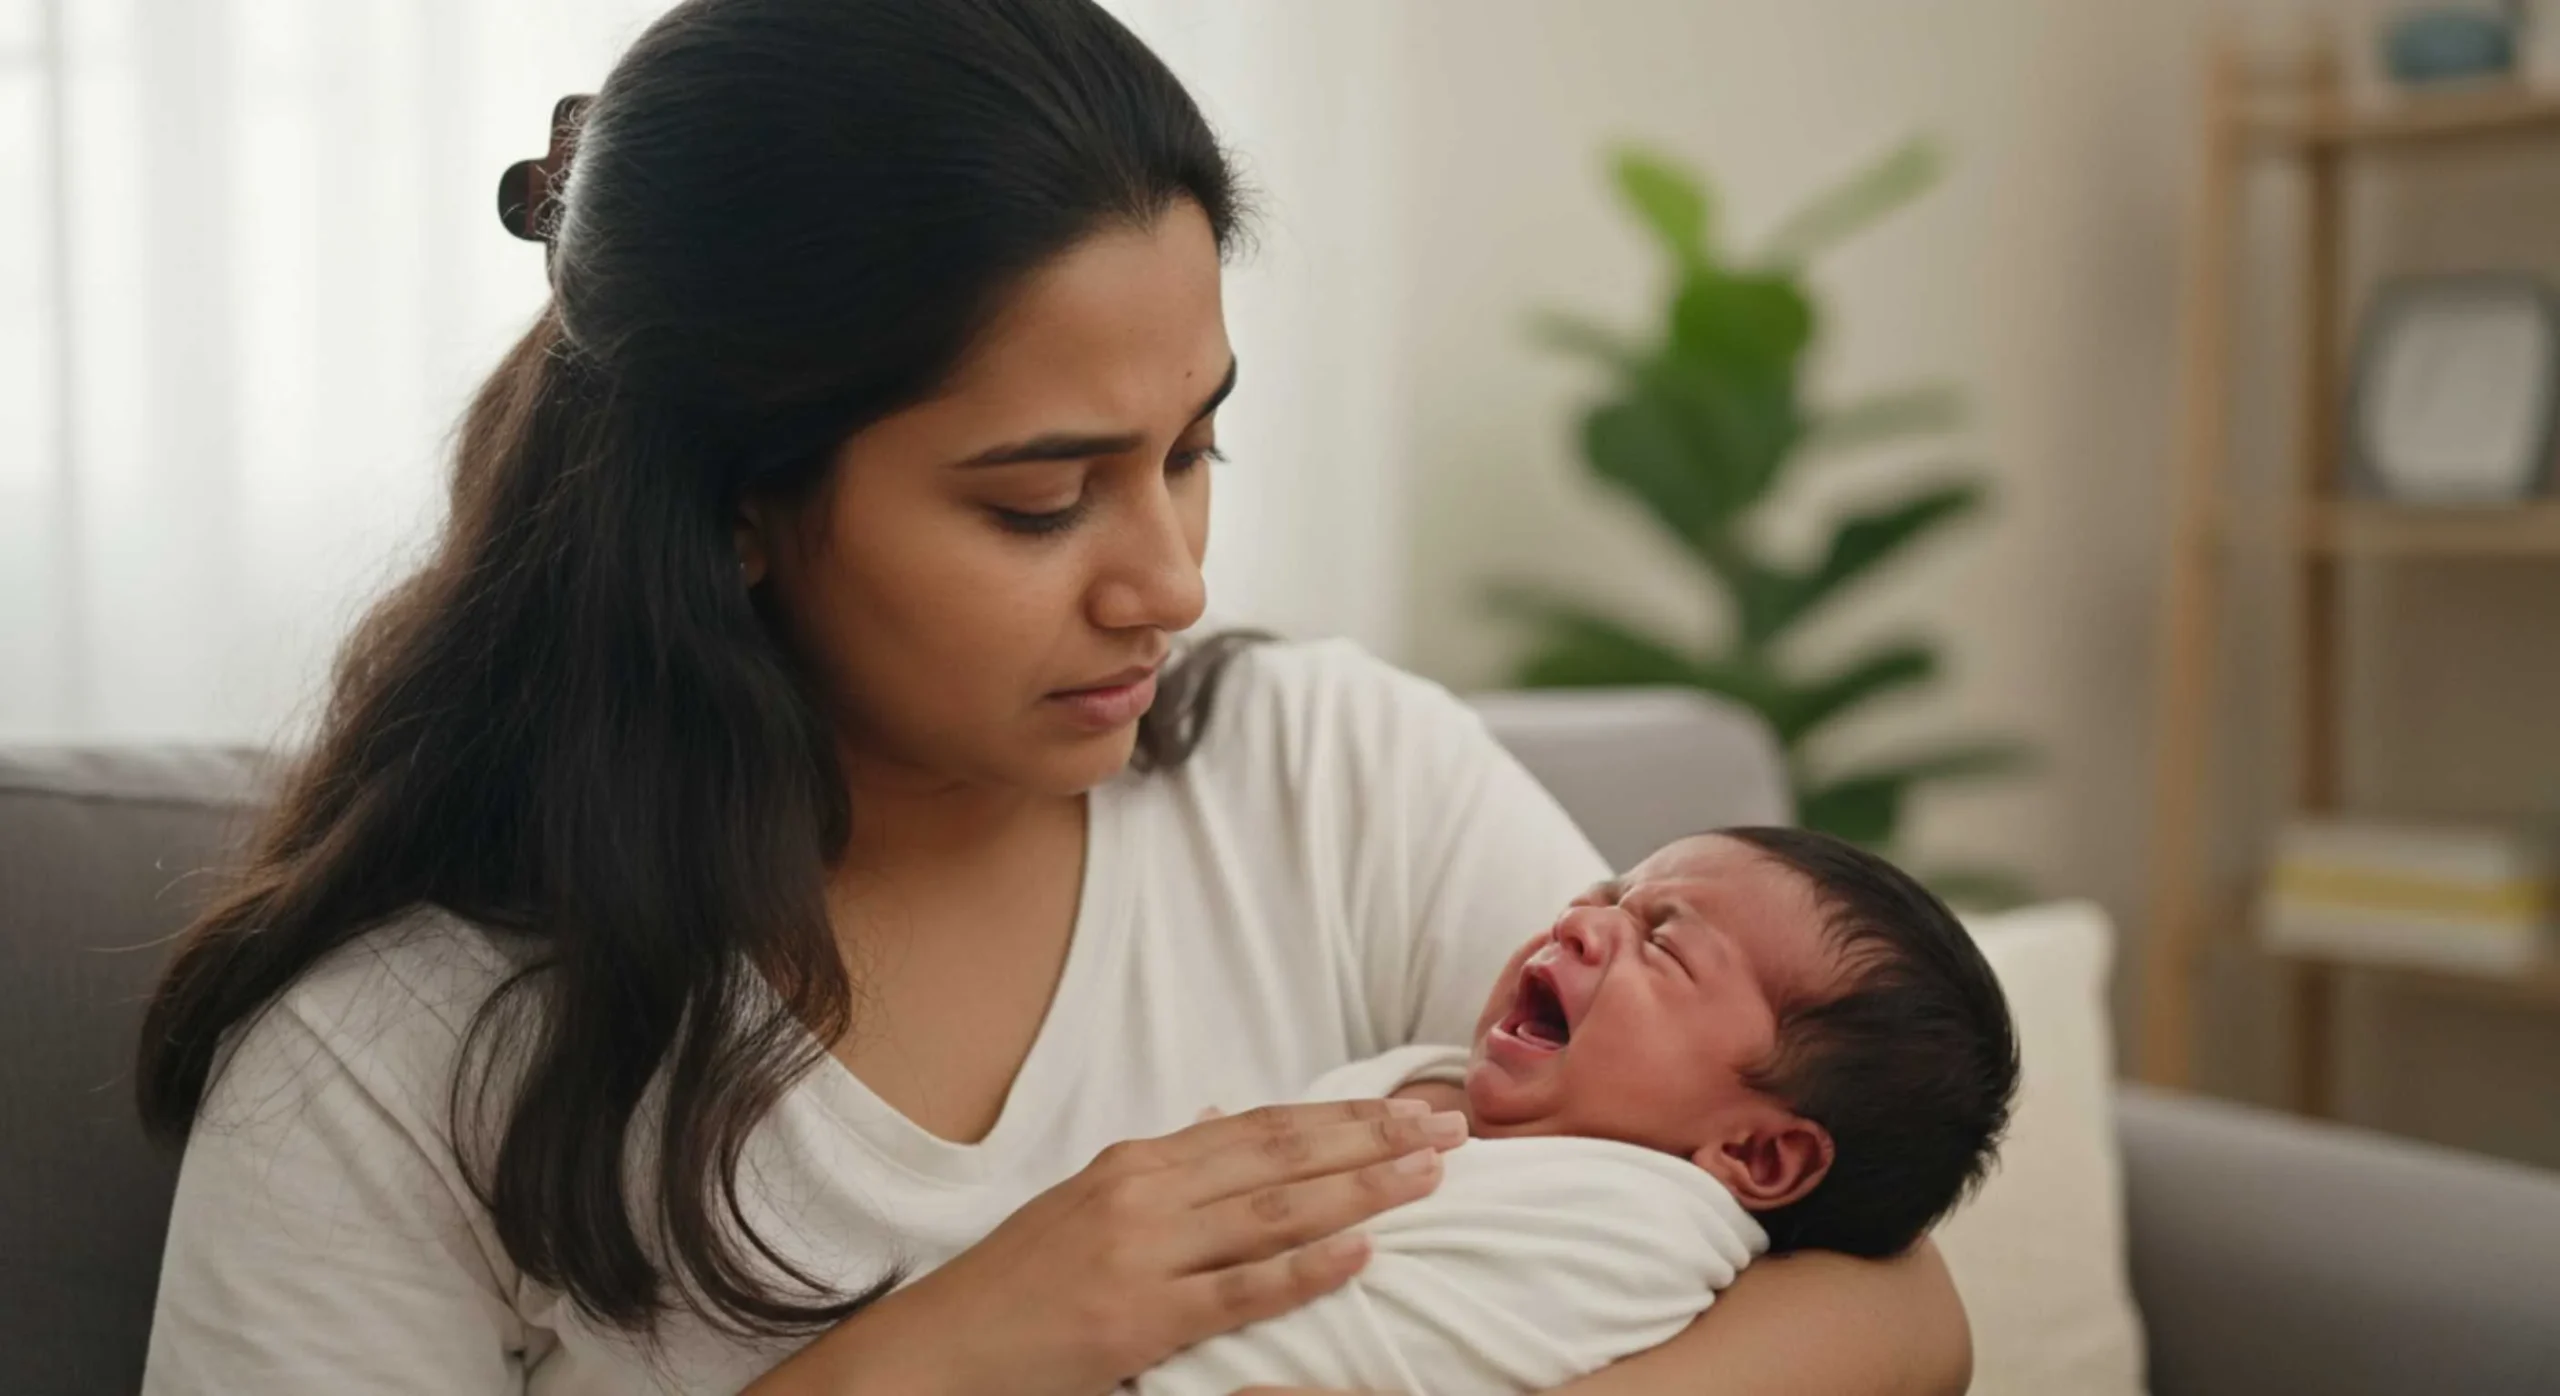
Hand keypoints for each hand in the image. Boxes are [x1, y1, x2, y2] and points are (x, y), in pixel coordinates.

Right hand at [880, 1099, 1464, 1395]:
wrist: (939, 1346)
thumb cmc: (1018, 1283)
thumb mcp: (1087, 1204)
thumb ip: (1164, 1168)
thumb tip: (1223, 1118)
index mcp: (1136, 1162)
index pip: (1264, 1126)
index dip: (1345, 1114)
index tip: (1411, 1106)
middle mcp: (1144, 1194)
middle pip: (1282, 1154)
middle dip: (1373, 1139)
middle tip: (1448, 1128)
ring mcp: (1142, 1255)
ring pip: (1274, 1211)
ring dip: (1360, 1190)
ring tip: (1427, 1177)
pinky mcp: (1137, 1320)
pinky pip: (1239, 1292)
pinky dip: (1304, 1268)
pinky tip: (1359, 1251)